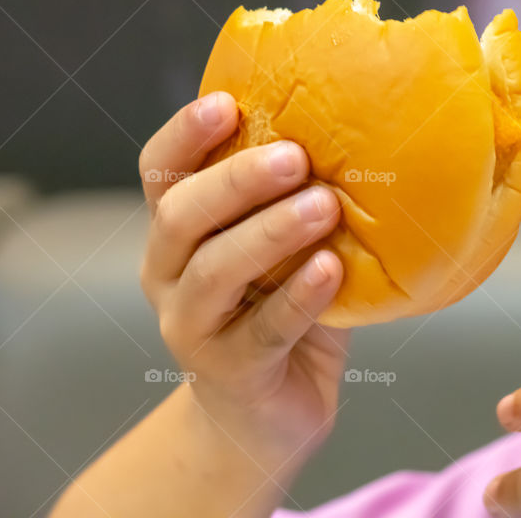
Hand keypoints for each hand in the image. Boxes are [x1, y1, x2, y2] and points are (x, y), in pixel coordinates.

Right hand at [138, 91, 347, 465]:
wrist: (266, 416)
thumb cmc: (279, 314)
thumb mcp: (282, 251)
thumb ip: (293, 202)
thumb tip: (361, 135)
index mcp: (176, 234)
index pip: (160, 173)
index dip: (184, 136)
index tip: (226, 103)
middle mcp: (167, 275)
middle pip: (180, 216)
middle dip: (235, 180)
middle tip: (293, 156)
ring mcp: (190, 327)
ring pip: (214, 272)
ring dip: (270, 233)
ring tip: (323, 206)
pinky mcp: (227, 372)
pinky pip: (263, 330)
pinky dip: (297, 297)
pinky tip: (331, 270)